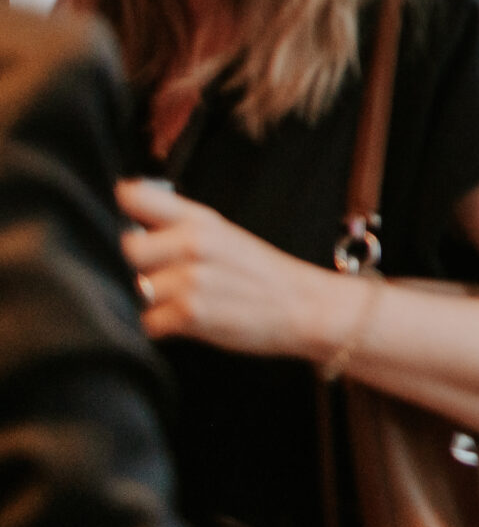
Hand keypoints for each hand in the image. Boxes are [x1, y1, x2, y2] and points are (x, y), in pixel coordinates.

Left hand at [117, 178, 346, 357]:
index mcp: (200, 220)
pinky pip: (149, 324)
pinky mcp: (190, 315)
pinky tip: (188, 321)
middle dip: (141, 267)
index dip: (125, 211)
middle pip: (128, 249)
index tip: (135, 225)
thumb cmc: (262, 274)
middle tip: (167, 275)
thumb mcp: (225, 235)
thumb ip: (179, 226)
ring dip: (154, 302)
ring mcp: (191, 279)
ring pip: (137, 291)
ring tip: (183, 301)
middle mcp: (193, 244)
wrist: (305, 306)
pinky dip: (164, 328)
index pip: (136, 197)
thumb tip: (132, 226)